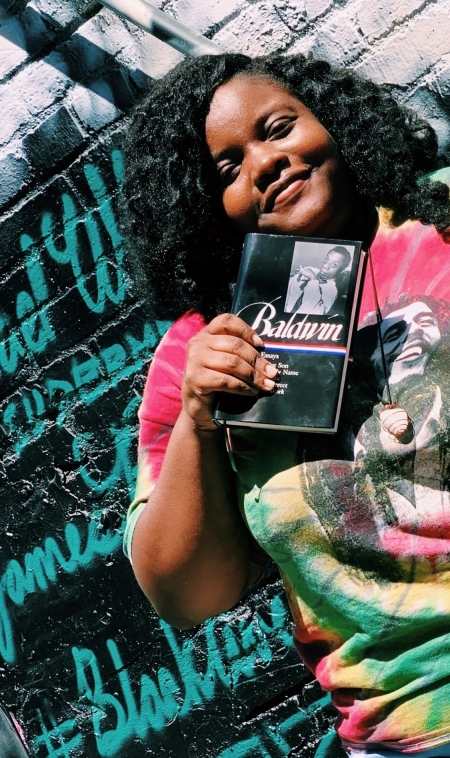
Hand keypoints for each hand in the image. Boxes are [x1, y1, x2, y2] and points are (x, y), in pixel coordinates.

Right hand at [182, 313, 277, 430]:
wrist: (198, 409)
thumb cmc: (214, 383)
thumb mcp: (224, 363)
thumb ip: (237, 354)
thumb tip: (268, 360)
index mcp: (206, 334)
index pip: (226, 321)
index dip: (246, 330)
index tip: (261, 344)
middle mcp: (198, 344)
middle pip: (234, 344)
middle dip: (257, 360)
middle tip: (272, 372)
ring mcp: (195, 361)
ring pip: (232, 363)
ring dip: (253, 375)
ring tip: (267, 384)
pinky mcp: (196, 379)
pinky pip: (226, 380)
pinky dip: (243, 387)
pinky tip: (252, 392)